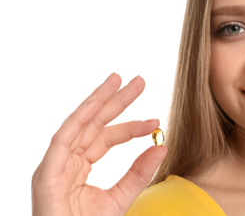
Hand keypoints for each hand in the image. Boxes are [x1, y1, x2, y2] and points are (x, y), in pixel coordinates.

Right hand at [31, 73, 166, 215]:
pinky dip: (79, 118)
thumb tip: (162, 147)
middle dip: (116, 101)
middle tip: (138, 81)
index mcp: (80, 166)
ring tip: (117, 80)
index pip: (107, 138)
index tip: (155, 122)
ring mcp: (56, 164)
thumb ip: (139, 173)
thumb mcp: (120, 198)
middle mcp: (67, 160)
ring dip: (98, 99)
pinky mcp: (47, 172)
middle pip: (94, 123)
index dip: (131, 127)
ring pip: (79, 123)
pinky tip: (97, 101)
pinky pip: (64, 138)